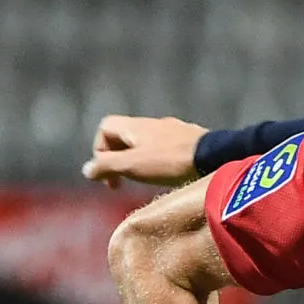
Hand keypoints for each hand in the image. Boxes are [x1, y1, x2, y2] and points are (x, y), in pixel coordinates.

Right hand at [83, 115, 207, 188]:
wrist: (216, 157)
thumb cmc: (170, 161)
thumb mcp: (131, 165)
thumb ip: (106, 166)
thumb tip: (87, 170)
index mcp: (136, 126)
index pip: (105, 128)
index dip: (99, 149)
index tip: (108, 172)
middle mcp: (154, 123)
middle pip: (126, 136)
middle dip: (119, 158)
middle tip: (124, 180)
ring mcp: (175, 130)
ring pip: (148, 143)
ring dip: (141, 161)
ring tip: (147, 180)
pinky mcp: (193, 141)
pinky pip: (169, 149)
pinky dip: (161, 162)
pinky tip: (171, 176)